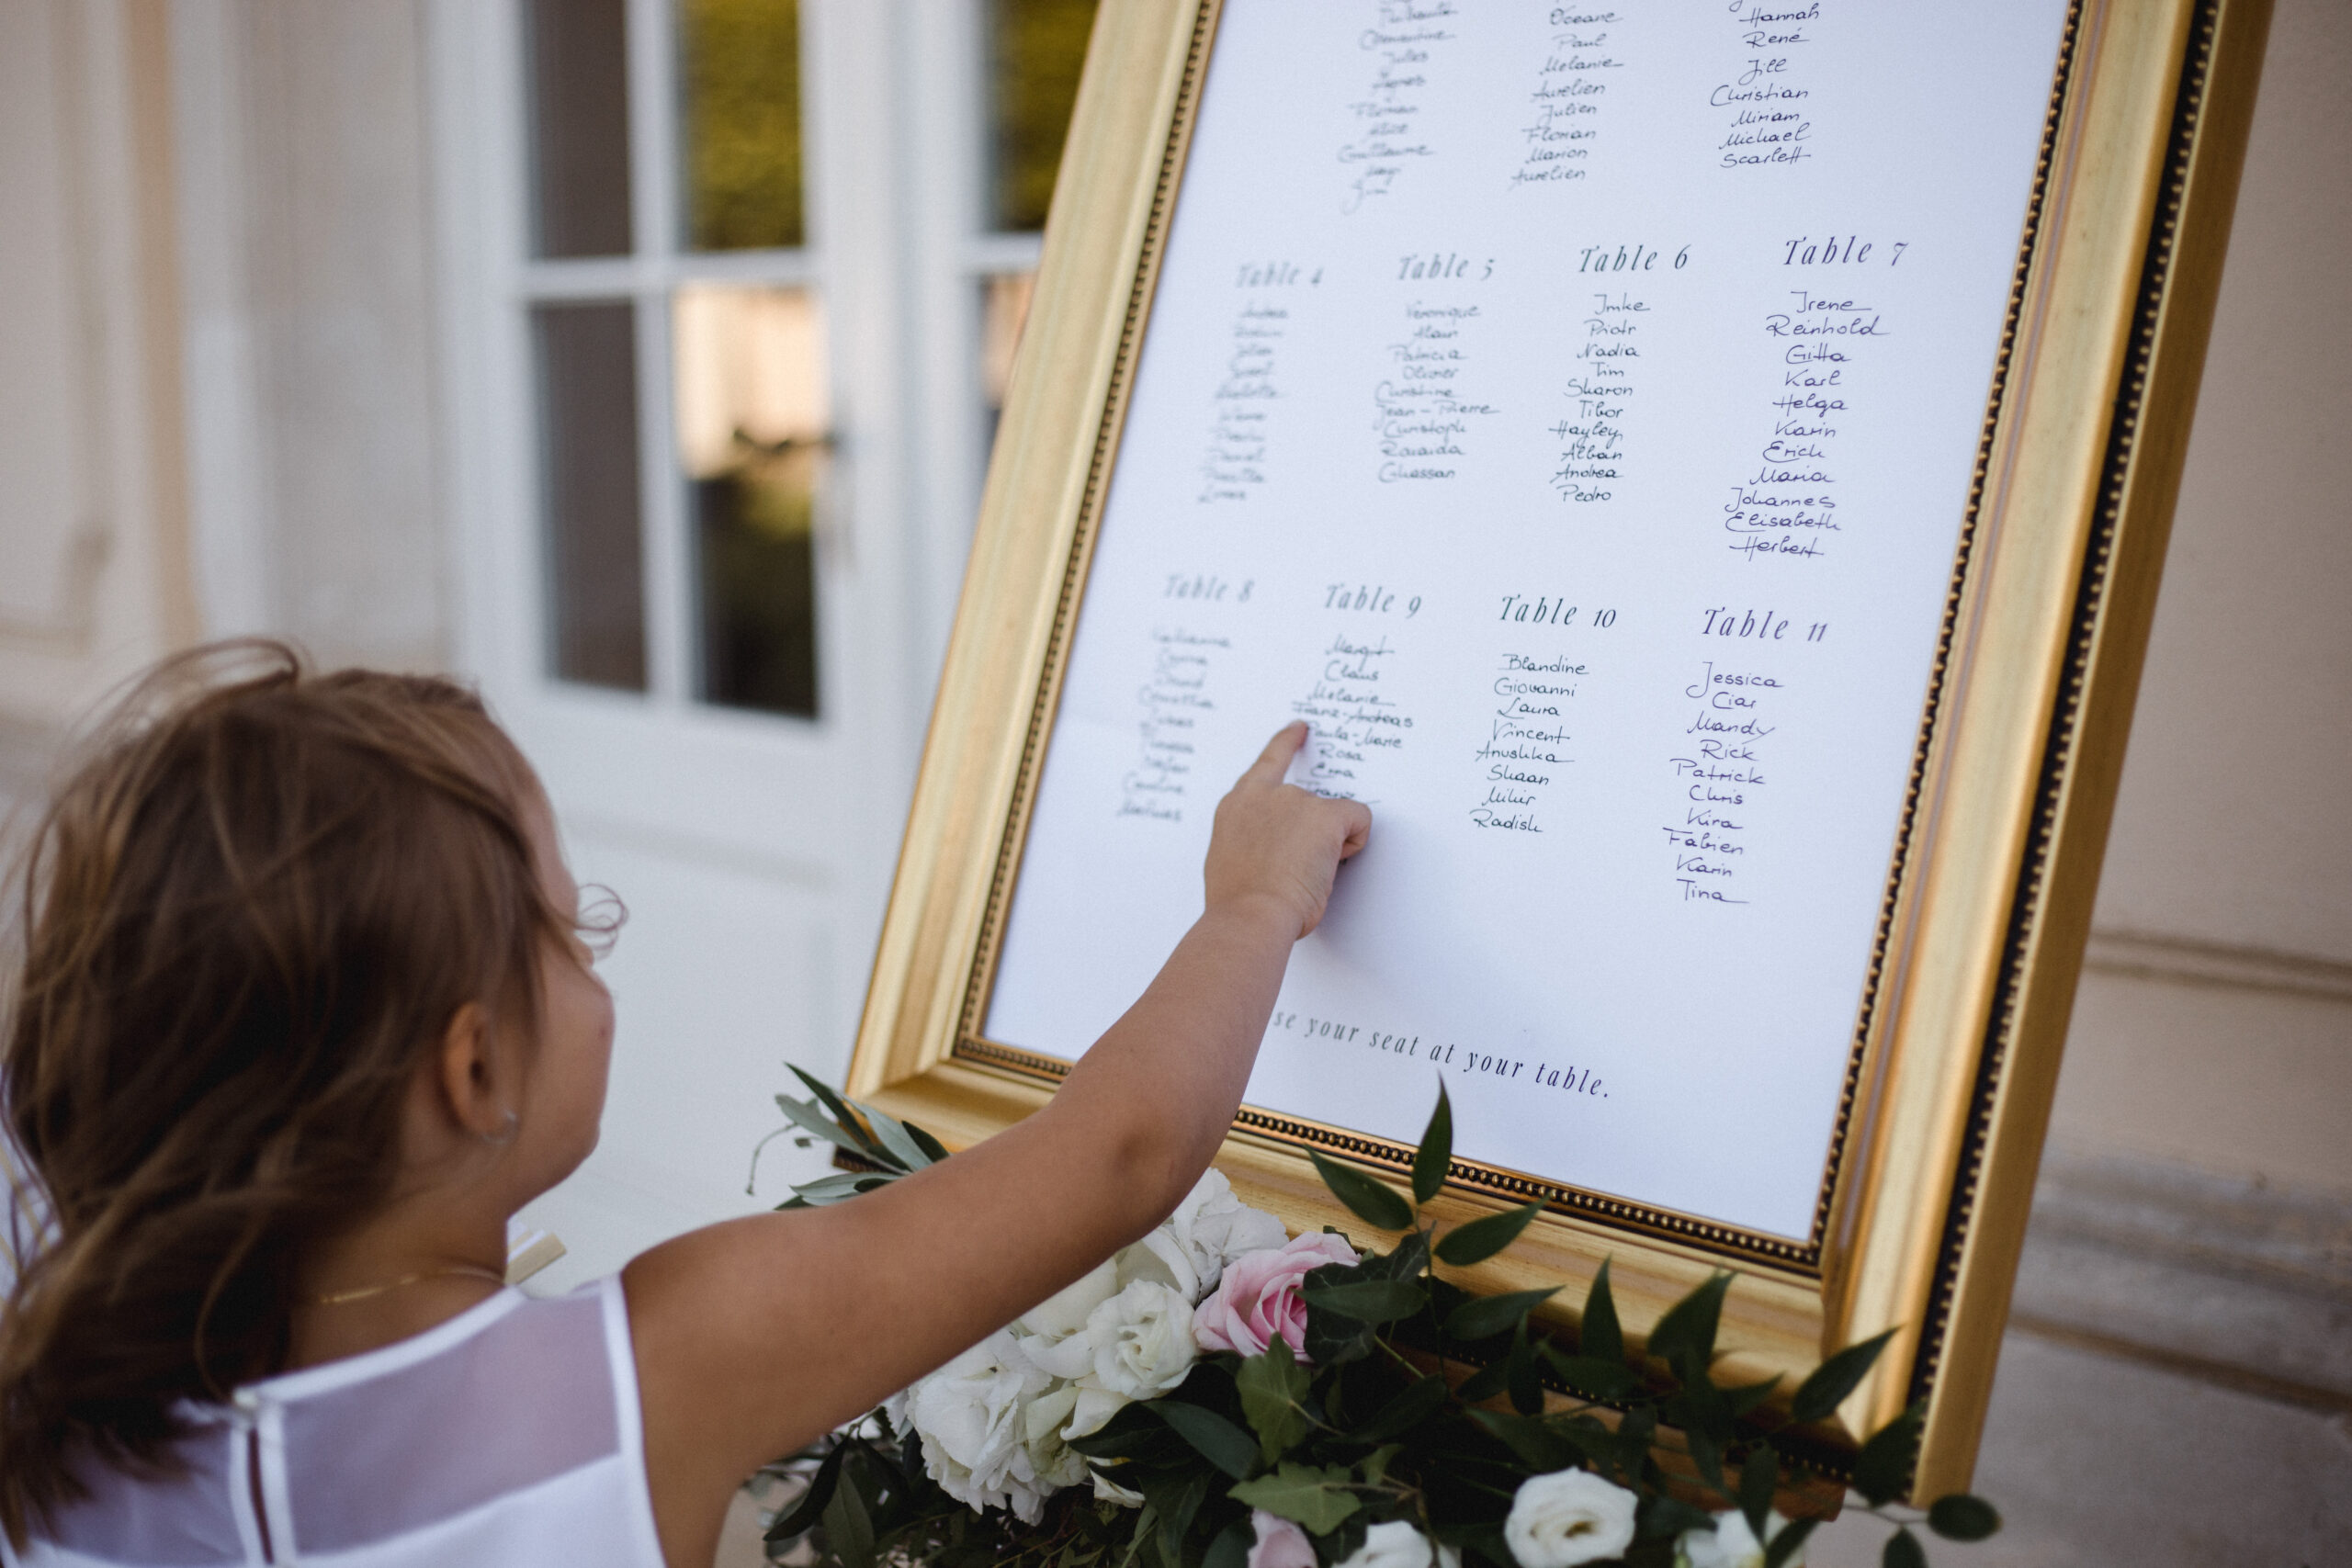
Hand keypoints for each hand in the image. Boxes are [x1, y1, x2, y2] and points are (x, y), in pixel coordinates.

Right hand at [1204, 722, 1372, 938]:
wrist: (1249, 915)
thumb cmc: (1239, 904)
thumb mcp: (1231, 862)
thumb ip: (1250, 842)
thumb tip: (1270, 853)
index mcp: (1236, 807)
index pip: (1266, 765)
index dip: (1285, 744)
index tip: (1299, 729)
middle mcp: (1264, 795)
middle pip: (1306, 804)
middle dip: (1310, 834)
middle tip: (1295, 872)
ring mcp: (1295, 801)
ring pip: (1330, 818)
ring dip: (1327, 844)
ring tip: (1304, 876)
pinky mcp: (1325, 815)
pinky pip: (1357, 819)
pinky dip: (1355, 841)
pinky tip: (1334, 864)